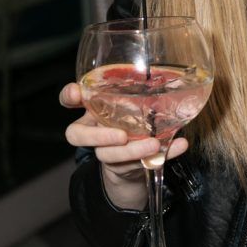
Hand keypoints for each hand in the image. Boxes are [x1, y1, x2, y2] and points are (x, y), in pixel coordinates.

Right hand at [60, 82, 188, 208]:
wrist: (133, 159)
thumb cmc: (131, 120)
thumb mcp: (132, 103)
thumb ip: (141, 93)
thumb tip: (168, 78)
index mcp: (92, 109)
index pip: (70, 99)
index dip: (69, 96)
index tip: (76, 92)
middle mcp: (92, 130)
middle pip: (77, 135)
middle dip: (98, 136)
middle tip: (121, 136)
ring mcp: (104, 151)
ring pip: (108, 155)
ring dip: (132, 150)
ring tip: (154, 145)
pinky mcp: (120, 167)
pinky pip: (136, 164)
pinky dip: (160, 156)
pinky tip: (178, 147)